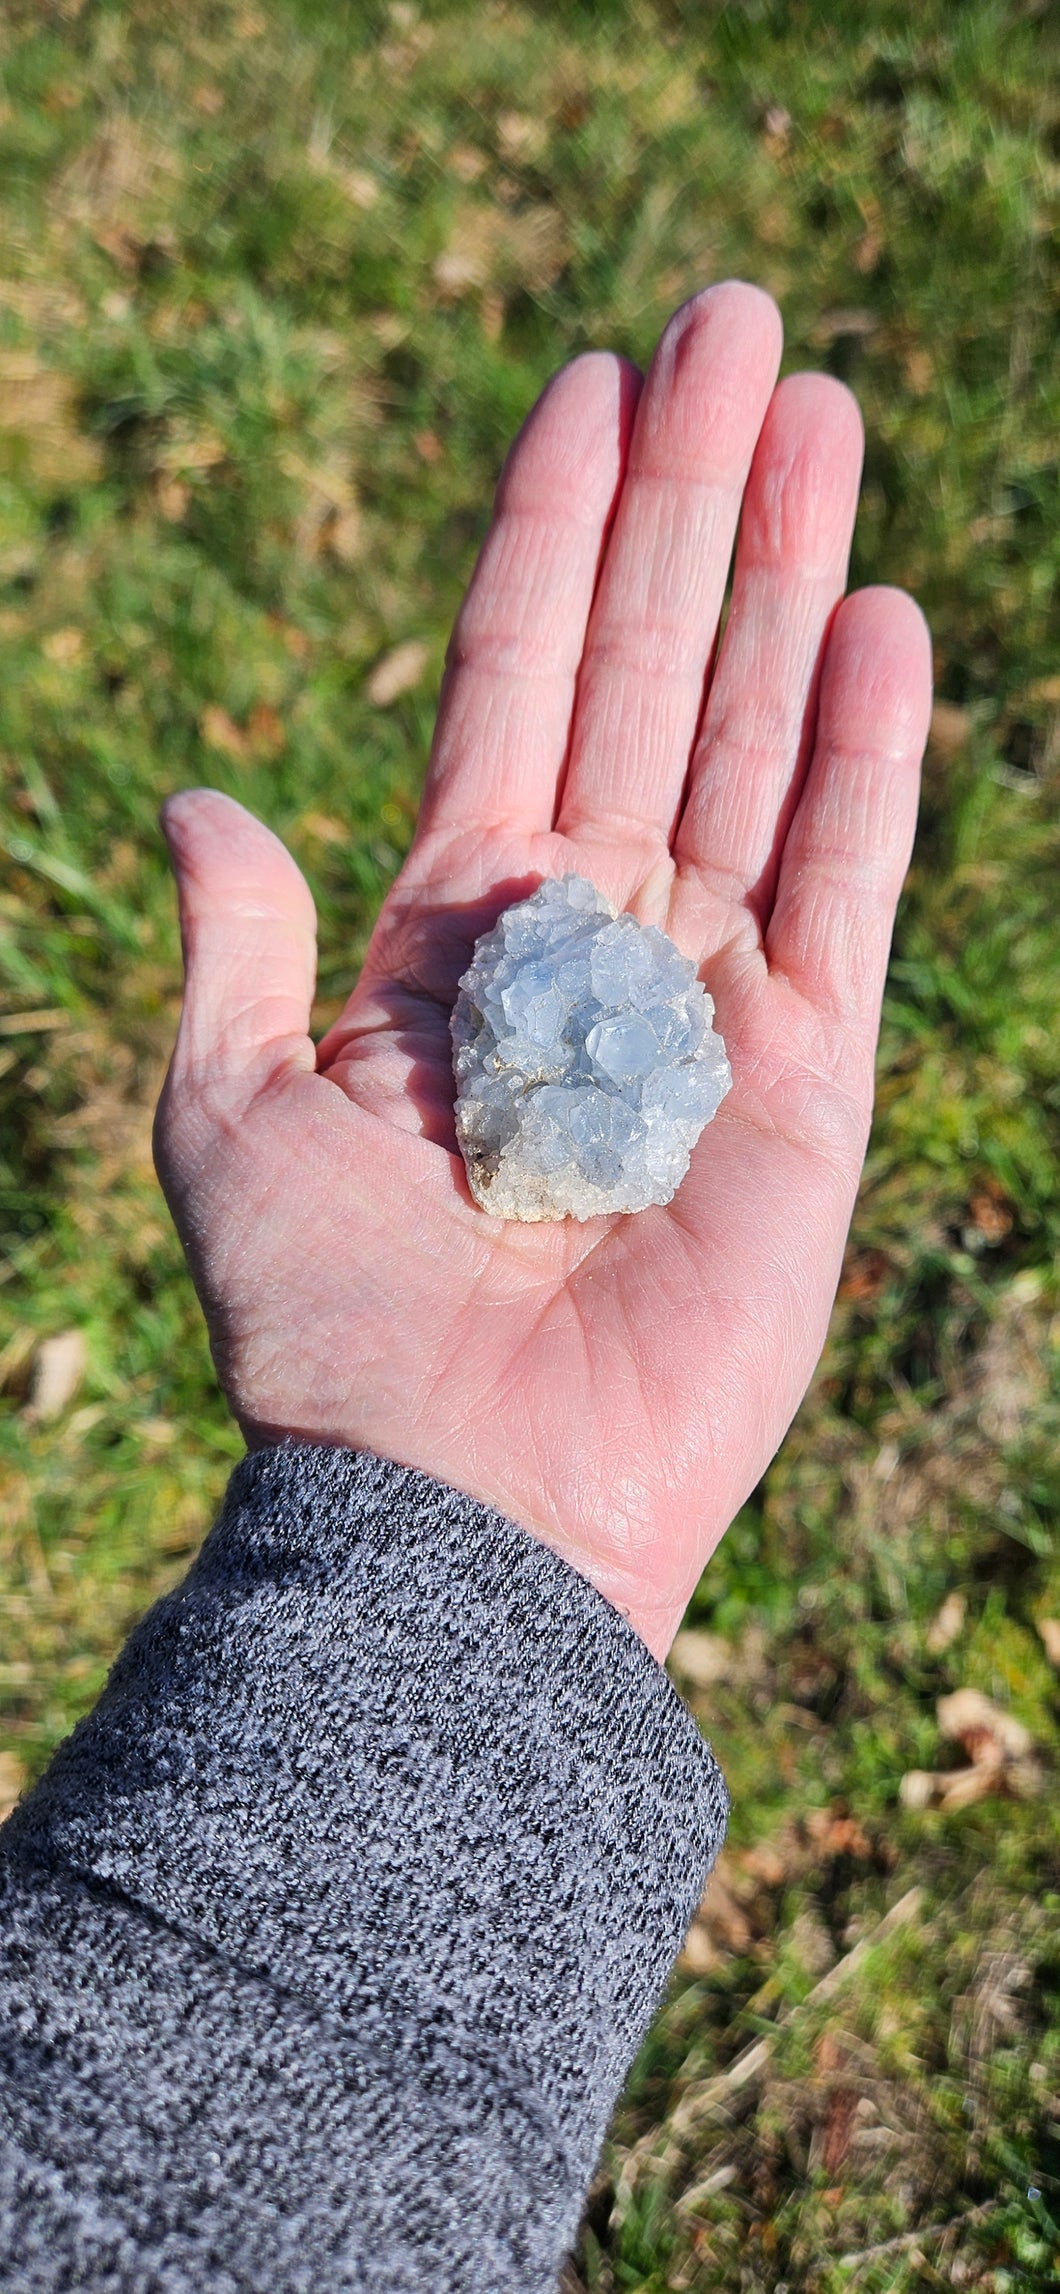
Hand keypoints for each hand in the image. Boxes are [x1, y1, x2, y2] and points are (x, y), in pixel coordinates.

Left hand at [155, 282, 930, 1658]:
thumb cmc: (329, 1330)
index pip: (516, 679)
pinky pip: (844, 885)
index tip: (584, 379)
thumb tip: (202, 797)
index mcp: (455, 925)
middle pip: (649, 672)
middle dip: (690, 499)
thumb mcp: (232, 1112)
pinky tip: (877, 616)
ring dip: (785, 573)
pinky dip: (863, 754)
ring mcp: (706, 997)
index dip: (547, 533)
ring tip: (814, 404)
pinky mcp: (804, 1079)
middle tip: (733, 323)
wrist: (461, 1499)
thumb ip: (240, 943)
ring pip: (754, 738)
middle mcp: (590, 938)